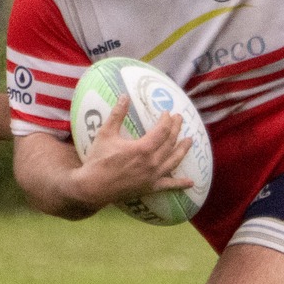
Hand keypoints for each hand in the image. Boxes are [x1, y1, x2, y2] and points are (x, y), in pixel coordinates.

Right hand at [72, 95, 193, 209]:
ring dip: (183, 150)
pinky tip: (191, 182)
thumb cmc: (98, 160)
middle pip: (170, 142)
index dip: (167, 120)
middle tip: (180, 119)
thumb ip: (117, 114)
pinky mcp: (151, 188)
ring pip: (174, 160)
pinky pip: (169, 185)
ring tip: (190, 141)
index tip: (167, 113)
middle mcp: (152, 162)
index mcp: (143, 148)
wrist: (92, 188)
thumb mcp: (106, 134)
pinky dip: (181, 184)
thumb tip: (124, 96)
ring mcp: (153, 176)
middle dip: (176, 129)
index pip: (162, 130)